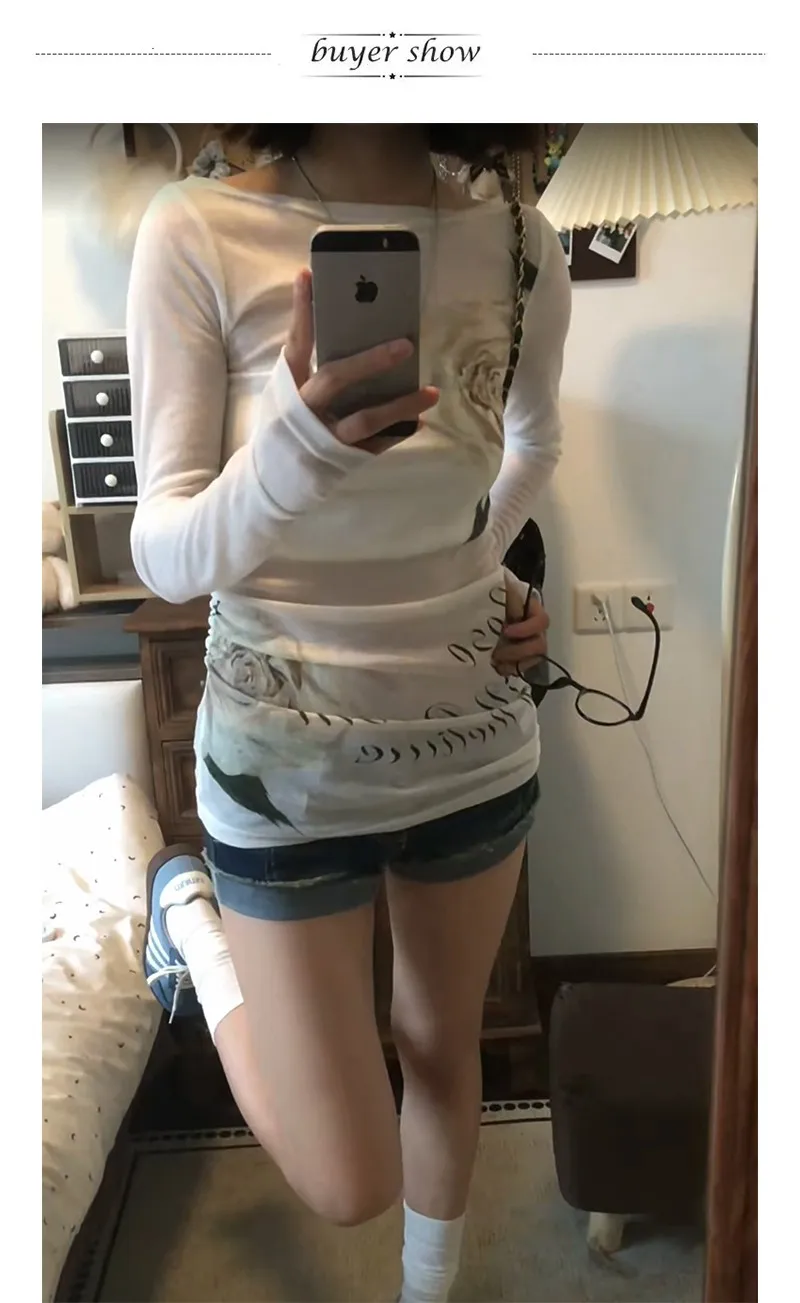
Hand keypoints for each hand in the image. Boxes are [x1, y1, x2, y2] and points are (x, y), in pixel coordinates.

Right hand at [284, 269, 438, 449]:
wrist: (275, 476)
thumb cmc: (288, 421)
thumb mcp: (289, 390)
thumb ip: (311, 362)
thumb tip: (353, 327)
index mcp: (291, 385)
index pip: (298, 342)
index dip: (302, 310)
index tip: (308, 275)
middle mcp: (306, 409)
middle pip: (337, 377)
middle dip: (371, 360)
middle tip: (406, 345)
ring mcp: (325, 436)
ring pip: (365, 419)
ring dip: (401, 405)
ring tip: (431, 393)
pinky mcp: (342, 458)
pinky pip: (376, 443)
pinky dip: (399, 431)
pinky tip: (419, 421)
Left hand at [492, 581, 549, 676]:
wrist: (481, 610)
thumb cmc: (492, 597)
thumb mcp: (499, 591)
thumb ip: (506, 592)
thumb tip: (509, 586)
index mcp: (532, 611)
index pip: (541, 621)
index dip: (526, 629)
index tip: (506, 631)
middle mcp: (535, 630)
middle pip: (540, 645)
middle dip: (518, 651)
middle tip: (497, 653)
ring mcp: (529, 646)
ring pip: (533, 660)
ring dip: (514, 663)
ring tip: (495, 661)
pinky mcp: (520, 658)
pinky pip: (521, 669)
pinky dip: (509, 669)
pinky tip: (496, 666)